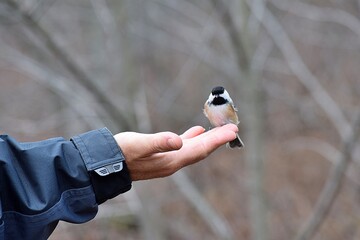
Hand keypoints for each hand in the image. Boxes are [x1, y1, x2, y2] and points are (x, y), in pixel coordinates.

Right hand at [113, 124, 237, 180]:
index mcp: (171, 160)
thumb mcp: (139, 144)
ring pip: (194, 148)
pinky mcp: (162, 156)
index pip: (200, 149)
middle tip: (232, 128)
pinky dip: (193, 138)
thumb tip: (178, 141)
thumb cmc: (122, 153)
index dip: (217, 140)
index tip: (232, 131)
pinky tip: (197, 132)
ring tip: (220, 130)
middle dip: (217, 139)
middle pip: (201, 149)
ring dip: (208, 139)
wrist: (107, 165)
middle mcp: (173, 162)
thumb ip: (158, 142)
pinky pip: (184, 147)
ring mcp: (168, 160)